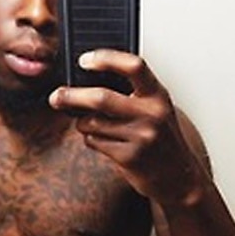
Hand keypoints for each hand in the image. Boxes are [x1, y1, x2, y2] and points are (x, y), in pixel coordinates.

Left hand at [49, 50, 206, 206]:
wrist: (178, 177)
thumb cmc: (160, 136)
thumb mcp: (154, 107)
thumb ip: (131, 91)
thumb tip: (86, 78)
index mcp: (158, 94)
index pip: (133, 66)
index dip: (106, 59)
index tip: (84, 60)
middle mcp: (152, 114)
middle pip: (100, 98)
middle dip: (71, 96)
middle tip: (56, 96)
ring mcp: (141, 137)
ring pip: (91, 123)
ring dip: (82, 122)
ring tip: (91, 124)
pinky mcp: (129, 158)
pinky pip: (93, 141)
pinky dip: (90, 138)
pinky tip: (103, 140)